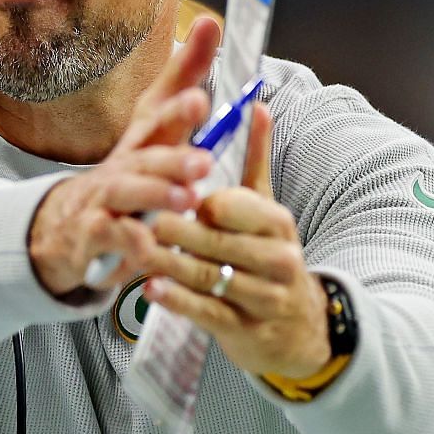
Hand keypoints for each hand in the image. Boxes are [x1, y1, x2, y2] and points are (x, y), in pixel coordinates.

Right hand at [28, 19, 220, 296]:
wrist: (67, 224)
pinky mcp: (92, 234)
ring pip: (126, 193)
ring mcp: (103, 198)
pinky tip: (151, 247)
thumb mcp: (157, 128)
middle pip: (144, 155)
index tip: (201, 98)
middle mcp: (122, 164)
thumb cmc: (127, 172)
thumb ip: (184, 81)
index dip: (178, 106)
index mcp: (142, 140)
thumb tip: (210, 23)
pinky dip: (129, 242)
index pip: (159, 116)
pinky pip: (111, 237)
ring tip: (188, 199)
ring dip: (156, 195)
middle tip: (203, 161)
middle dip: (172, 156)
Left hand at [142, 102, 331, 378]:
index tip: (169, 189)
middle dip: (178, 230)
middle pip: (217, 241)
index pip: (234, 206)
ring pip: (208, 276)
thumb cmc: (270, 256)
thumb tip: (258, 104)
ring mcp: (263, 298)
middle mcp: (277, 259)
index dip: (200, 199)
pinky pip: (207, 311)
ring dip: (168, 262)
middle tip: (141, 218)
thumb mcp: (266, 208)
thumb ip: (256, 159)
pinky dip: (177, 300)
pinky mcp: (243, 329)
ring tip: (135, 250)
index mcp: (277, 223)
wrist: (298, 328)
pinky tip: (150, 289)